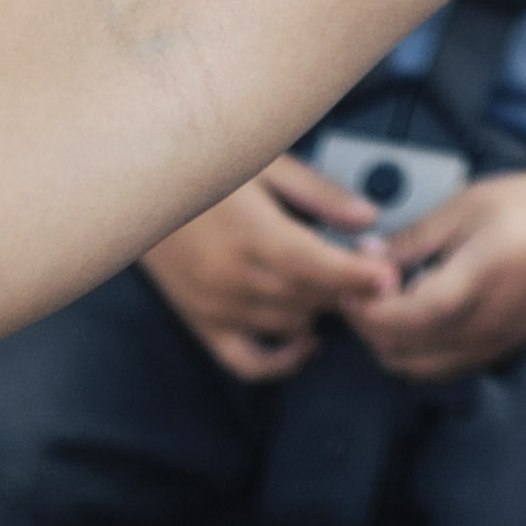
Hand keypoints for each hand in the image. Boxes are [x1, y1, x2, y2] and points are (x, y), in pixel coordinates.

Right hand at [140, 159, 377, 382]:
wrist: (135, 190)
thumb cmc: (202, 167)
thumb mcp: (263, 163)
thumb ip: (318, 193)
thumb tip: (367, 218)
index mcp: (250, 232)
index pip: (315, 265)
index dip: (357, 275)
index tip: (390, 277)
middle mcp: (232, 276)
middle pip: (310, 298)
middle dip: (348, 288)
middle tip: (372, 270)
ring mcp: (215, 306)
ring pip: (290, 326)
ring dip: (321, 311)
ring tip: (337, 287)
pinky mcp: (201, 323)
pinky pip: (248, 363)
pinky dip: (283, 361)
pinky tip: (307, 342)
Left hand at [337, 166, 525, 382]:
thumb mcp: (470, 204)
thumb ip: (416, 237)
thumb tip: (369, 258)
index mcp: (474, 283)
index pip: (401, 318)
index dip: (364, 307)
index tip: (349, 280)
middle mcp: (483, 326)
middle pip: (400, 354)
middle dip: (368, 326)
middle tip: (359, 288)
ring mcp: (493, 345)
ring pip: (418, 370)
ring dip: (389, 344)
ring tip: (386, 302)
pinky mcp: (501, 351)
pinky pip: (443, 368)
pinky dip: (416, 351)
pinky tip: (418, 314)